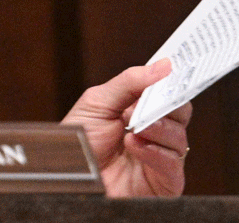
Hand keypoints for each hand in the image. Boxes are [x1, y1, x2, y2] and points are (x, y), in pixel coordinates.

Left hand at [61, 59, 191, 196]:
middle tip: (145, 104)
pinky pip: (173, 163)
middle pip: (180, 112)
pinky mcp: (163, 181)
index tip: (172, 70)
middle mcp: (154, 132)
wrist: (68, 177)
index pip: (168, 92)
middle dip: (165, 103)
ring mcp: (160, 156)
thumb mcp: (98, 103)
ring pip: (179, 136)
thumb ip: (129, 83)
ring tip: (132, 128)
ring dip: (156, 128)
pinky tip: (135, 146)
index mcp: (141, 110)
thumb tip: (163, 65)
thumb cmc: (79, 142)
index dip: (172, 81)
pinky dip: (156, 152)